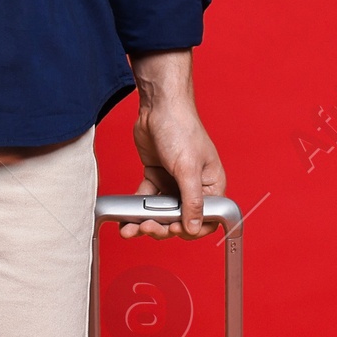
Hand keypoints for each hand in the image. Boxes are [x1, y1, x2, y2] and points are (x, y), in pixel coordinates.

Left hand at [120, 49, 224, 239]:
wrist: (158, 106)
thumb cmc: (182, 129)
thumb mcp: (188, 168)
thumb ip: (191, 201)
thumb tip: (193, 228)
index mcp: (212, 186)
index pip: (207, 219)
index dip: (191, 229)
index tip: (174, 230)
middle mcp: (194, 187)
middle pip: (180, 220)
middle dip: (163, 228)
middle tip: (148, 227)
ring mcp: (173, 183)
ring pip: (160, 213)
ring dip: (146, 224)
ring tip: (131, 229)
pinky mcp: (156, 178)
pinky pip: (146, 201)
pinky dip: (135, 211)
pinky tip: (125, 220)